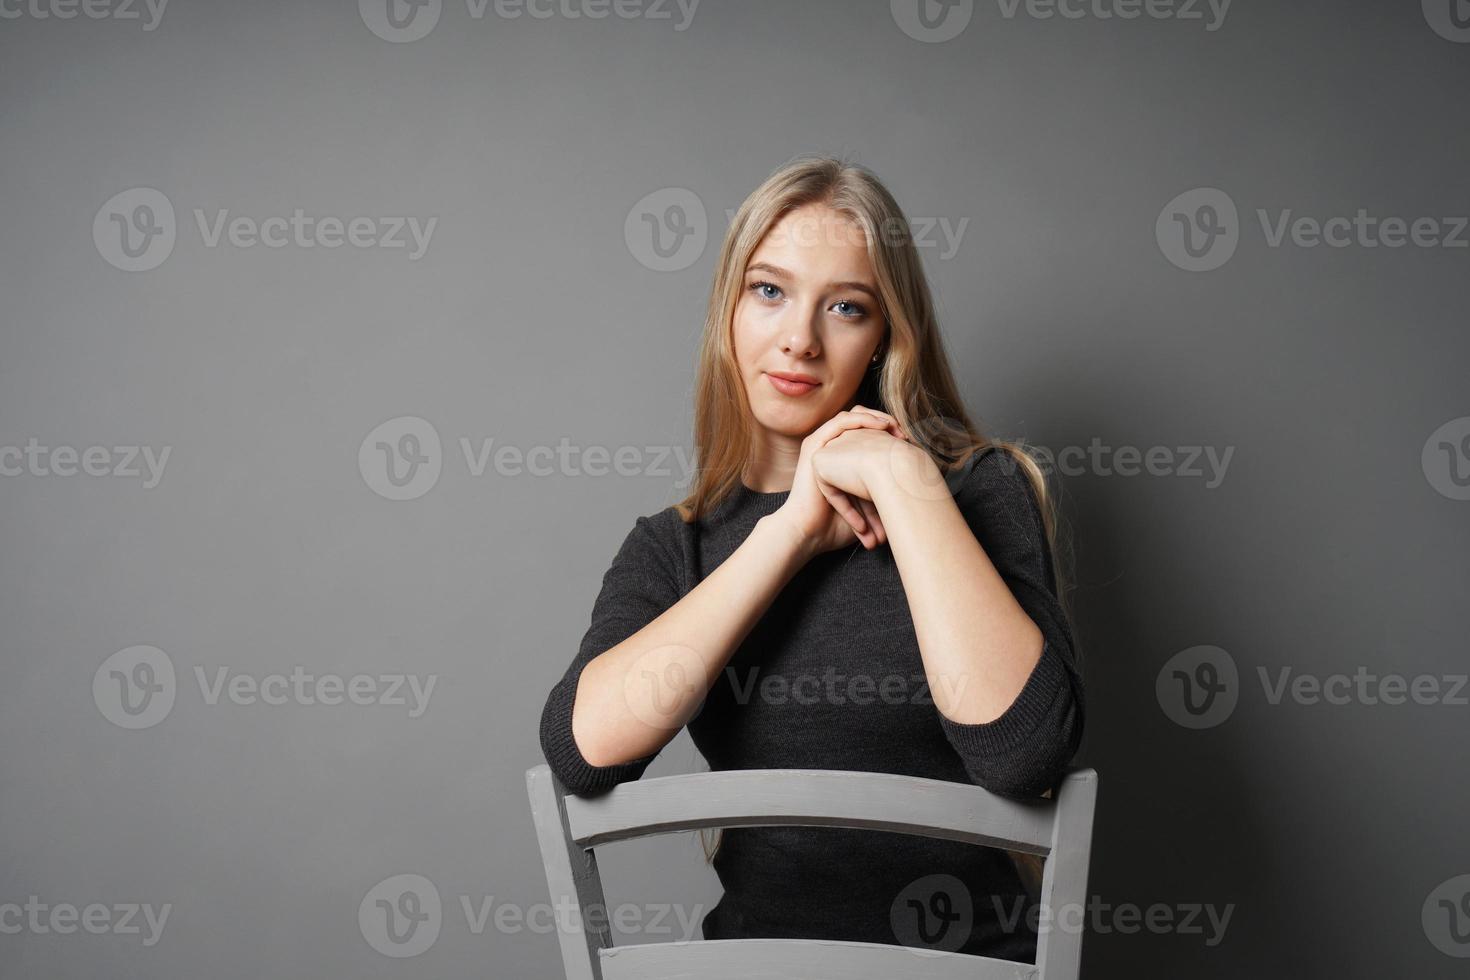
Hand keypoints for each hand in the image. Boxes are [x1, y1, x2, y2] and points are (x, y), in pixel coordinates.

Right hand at [770, 406, 910, 557]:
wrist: (811, 534)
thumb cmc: (838, 526)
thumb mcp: (868, 503)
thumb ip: (883, 489)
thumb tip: (919, 486)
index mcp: (842, 459)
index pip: (870, 434)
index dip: (891, 435)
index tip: (911, 445)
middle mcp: (832, 449)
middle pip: (863, 422)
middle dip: (887, 424)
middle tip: (905, 436)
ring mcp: (822, 445)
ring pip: (853, 417)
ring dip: (877, 419)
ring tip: (896, 427)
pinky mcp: (814, 445)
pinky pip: (841, 422)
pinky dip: (863, 420)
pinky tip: (881, 426)